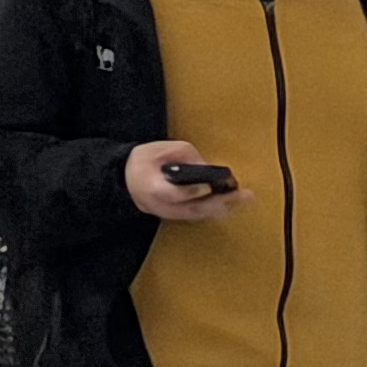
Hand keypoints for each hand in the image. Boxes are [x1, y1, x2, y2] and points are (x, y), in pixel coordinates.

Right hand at [125, 140, 244, 220]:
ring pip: (199, 215)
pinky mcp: (175, 216)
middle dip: (221, 203)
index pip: (174, 194)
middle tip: (243, 196)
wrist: (124, 178)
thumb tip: (208, 168)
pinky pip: (198, 216)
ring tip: (243, 199)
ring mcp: (169, 214)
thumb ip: (185, 155)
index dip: (192, 191)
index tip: (209, 186)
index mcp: (153, 188)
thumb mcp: (160, 150)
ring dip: (224, 208)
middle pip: (194, 209)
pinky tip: (231, 204)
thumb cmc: (142, 162)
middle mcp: (162, 206)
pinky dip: (216, 210)